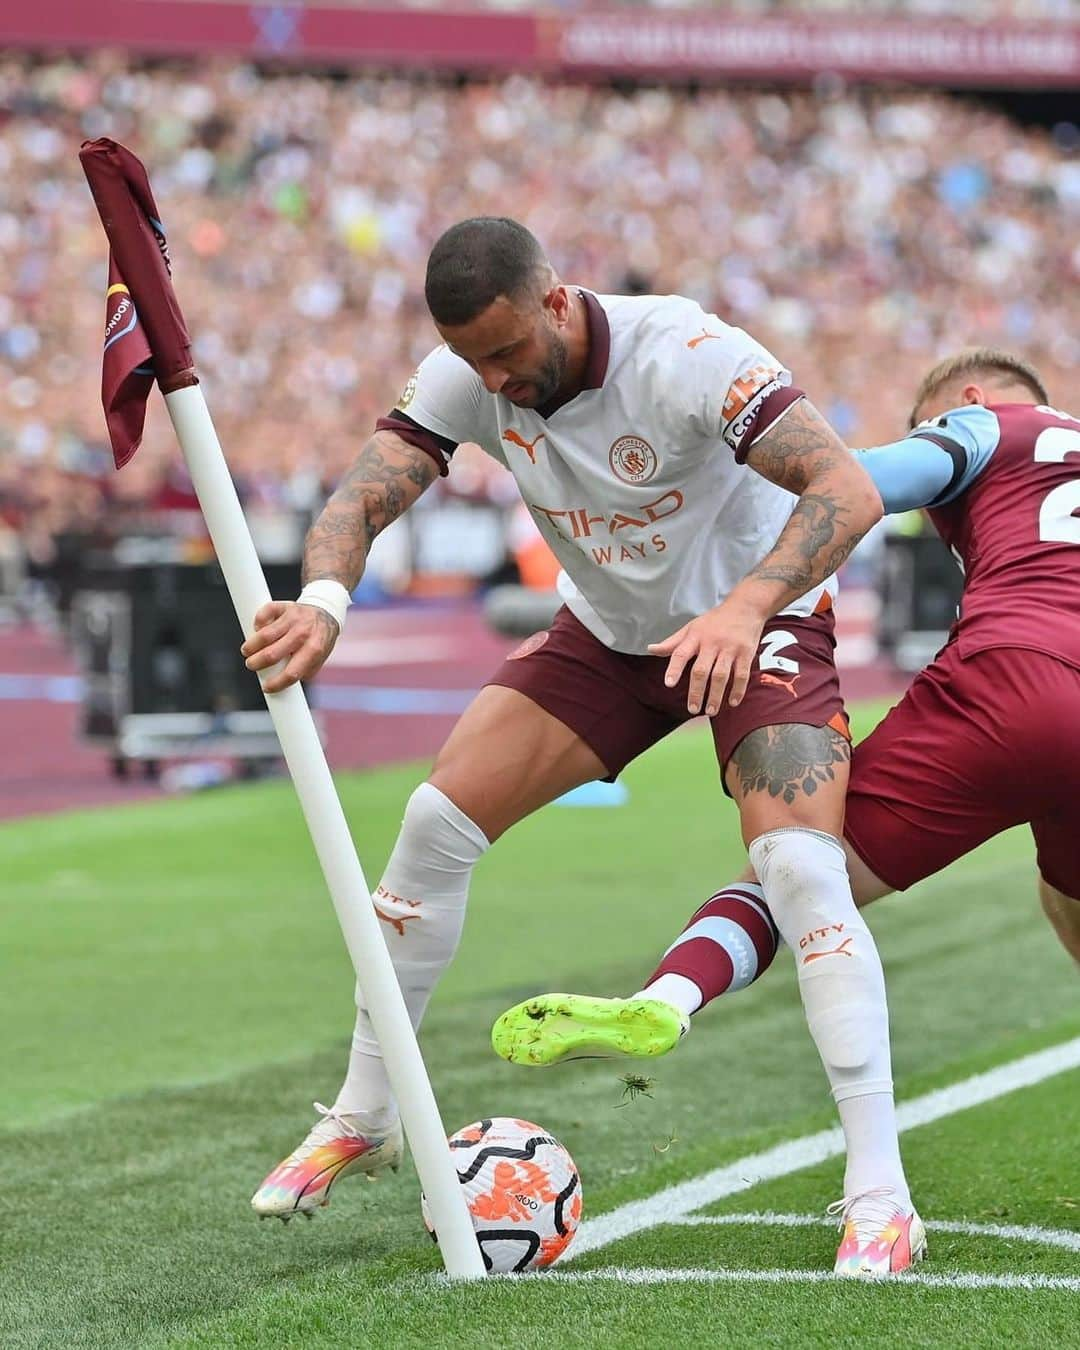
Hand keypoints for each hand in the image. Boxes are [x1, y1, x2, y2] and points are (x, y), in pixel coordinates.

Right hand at [240, 600, 339, 693]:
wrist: (326, 612)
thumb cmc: (319, 639)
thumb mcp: (319, 657)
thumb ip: (306, 671)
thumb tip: (286, 686)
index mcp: (314, 650)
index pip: (292, 672)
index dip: (277, 683)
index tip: (266, 688)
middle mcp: (303, 633)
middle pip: (272, 654)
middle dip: (256, 664)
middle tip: (251, 665)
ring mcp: (293, 618)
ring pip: (264, 635)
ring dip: (251, 646)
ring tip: (247, 652)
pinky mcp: (285, 606)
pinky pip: (264, 613)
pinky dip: (257, 622)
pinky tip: (257, 630)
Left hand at [648, 600, 765, 713]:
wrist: (745, 607)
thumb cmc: (714, 621)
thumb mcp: (691, 627)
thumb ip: (672, 642)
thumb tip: (650, 649)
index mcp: (695, 637)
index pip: (680, 653)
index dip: (674, 668)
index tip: (669, 684)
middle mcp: (712, 642)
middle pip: (701, 670)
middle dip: (696, 691)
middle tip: (692, 709)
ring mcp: (730, 648)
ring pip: (720, 675)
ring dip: (715, 695)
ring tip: (710, 711)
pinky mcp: (746, 653)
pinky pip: (741, 675)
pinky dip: (737, 690)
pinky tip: (732, 702)